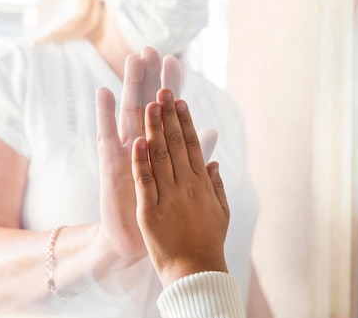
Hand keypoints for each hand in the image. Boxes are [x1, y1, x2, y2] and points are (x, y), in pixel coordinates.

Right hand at [95, 48, 217, 267]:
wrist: (137, 238)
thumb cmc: (162, 207)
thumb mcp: (183, 177)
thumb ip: (197, 154)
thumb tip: (213, 130)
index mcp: (162, 146)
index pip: (169, 111)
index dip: (172, 87)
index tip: (176, 61)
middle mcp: (142, 143)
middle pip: (147, 104)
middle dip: (150, 78)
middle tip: (151, 49)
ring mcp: (125, 150)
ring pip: (129, 112)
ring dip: (131, 87)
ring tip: (133, 60)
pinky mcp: (110, 163)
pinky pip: (107, 135)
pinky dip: (105, 114)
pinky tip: (104, 91)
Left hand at [131, 88, 229, 287]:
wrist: (194, 270)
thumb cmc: (208, 239)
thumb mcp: (221, 210)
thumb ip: (216, 185)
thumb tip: (215, 163)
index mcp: (202, 183)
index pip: (192, 144)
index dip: (184, 120)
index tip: (178, 99)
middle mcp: (187, 184)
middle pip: (176, 143)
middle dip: (167, 115)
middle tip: (161, 89)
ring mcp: (168, 196)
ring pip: (160, 156)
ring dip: (153, 128)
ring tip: (149, 104)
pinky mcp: (150, 210)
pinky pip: (144, 181)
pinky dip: (140, 161)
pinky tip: (136, 140)